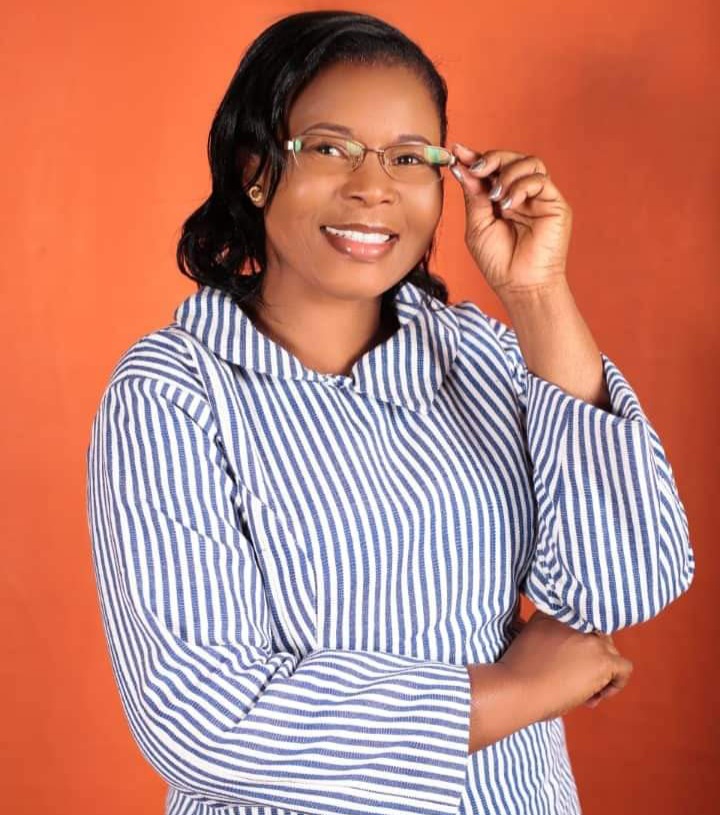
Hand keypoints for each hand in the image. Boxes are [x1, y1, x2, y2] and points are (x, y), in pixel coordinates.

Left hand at [449, 144, 572, 299]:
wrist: (519, 285)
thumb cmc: (498, 262)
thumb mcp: (477, 225)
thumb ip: (473, 196)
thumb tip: (461, 167)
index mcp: (501, 199)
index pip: (491, 170)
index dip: (475, 157)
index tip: (457, 151)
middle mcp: (521, 194)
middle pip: (511, 159)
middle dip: (491, 159)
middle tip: (477, 169)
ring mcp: (539, 198)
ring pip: (528, 162)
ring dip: (507, 172)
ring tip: (496, 197)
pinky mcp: (554, 204)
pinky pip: (540, 179)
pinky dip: (521, 186)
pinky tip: (509, 205)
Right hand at [499, 609, 632, 719]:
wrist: (517, 689)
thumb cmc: (519, 673)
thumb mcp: (528, 638)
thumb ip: (546, 632)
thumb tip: (563, 645)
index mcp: (553, 612)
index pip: (580, 623)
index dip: (577, 645)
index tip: (567, 663)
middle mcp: (575, 620)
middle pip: (597, 636)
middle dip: (590, 659)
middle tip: (575, 681)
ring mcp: (590, 639)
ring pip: (610, 652)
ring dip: (600, 672)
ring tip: (583, 693)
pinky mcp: (603, 660)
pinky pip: (624, 669)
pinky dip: (617, 683)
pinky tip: (598, 695)